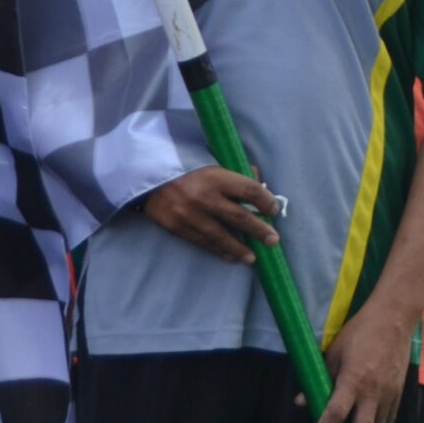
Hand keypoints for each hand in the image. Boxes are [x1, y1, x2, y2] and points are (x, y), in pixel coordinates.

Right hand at [139, 166, 277, 263]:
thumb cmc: (188, 170)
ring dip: (239, 248)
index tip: (274, 210)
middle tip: (273, 241)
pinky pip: (202, 242)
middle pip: (238, 216)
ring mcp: (189, 214)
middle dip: (259, 230)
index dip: (265, 201)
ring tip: (253, 257)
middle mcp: (204, 197)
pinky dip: (219, 250)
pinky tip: (231, 256)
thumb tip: (261, 184)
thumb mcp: (214, 164)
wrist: (149, 179)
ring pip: (220, 235)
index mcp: (216, 177)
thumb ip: (237, 174)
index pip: (248, 190)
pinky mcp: (176, 227)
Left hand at [301, 302, 410, 422]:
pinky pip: (390, 421)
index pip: (336, 412)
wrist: (395, 318)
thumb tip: (301, 402)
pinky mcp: (398, 392)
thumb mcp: (333, 352)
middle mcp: (372, 391)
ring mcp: (388, 393)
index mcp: (353, 379)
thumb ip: (319, 378)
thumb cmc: (359, 332)